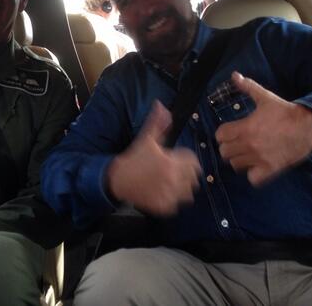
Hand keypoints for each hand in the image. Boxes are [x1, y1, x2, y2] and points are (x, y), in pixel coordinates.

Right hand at [107, 101, 201, 215]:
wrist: (117, 179)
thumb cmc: (134, 157)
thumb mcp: (146, 138)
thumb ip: (157, 122)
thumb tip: (161, 105)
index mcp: (171, 162)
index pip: (193, 162)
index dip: (186, 159)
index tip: (176, 159)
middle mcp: (172, 180)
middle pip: (194, 178)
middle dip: (186, 173)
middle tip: (174, 171)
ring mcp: (168, 195)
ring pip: (189, 193)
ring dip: (182, 188)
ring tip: (170, 182)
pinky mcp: (163, 207)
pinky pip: (177, 205)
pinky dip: (173, 200)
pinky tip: (162, 192)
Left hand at [215, 72, 311, 185]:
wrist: (308, 126)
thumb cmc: (285, 112)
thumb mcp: (265, 97)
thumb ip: (247, 87)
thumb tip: (234, 75)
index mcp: (245, 128)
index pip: (220, 136)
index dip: (223, 133)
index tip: (230, 131)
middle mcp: (249, 145)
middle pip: (224, 153)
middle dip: (228, 146)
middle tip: (237, 142)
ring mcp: (259, 159)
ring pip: (235, 165)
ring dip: (238, 160)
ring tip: (246, 153)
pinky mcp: (270, 169)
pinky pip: (253, 179)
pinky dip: (252, 175)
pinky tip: (256, 165)